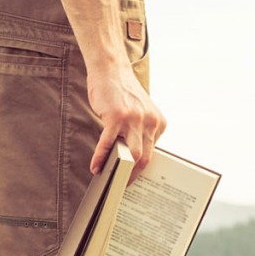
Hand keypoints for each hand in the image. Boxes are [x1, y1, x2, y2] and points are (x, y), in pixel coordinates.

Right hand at [87, 64, 165, 182]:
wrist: (111, 70)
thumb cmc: (122, 93)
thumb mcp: (140, 113)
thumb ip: (141, 131)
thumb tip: (131, 157)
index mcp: (159, 123)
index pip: (153, 152)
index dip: (143, 168)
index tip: (134, 179)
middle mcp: (150, 122)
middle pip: (145, 157)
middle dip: (134, 175)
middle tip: (123, 186)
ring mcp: (134, 119)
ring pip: (131, 154)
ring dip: (120, 170)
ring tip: (110, 180)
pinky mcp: (116, 117)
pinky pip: (109, 143)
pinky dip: (101, 157)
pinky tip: (95, 167)